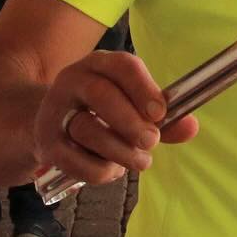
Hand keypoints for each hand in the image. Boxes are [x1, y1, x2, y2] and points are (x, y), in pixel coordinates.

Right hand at [35, 50, 197, 185]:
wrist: (51, 122)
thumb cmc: (103, 112)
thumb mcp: (132, 106)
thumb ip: (162, 118)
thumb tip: (191, 128)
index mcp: (100, 64)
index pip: (123, 66)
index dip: (144, 89)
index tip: (160, 114)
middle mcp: (73, 80)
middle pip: (101, 95)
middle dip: (131, 122)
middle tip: (152, 141)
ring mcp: (54, 111)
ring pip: (88, 130)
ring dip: (120, 151)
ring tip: (140, 161)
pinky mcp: (45, 143)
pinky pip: (76, 161)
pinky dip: (100, 171)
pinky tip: (111, 169)